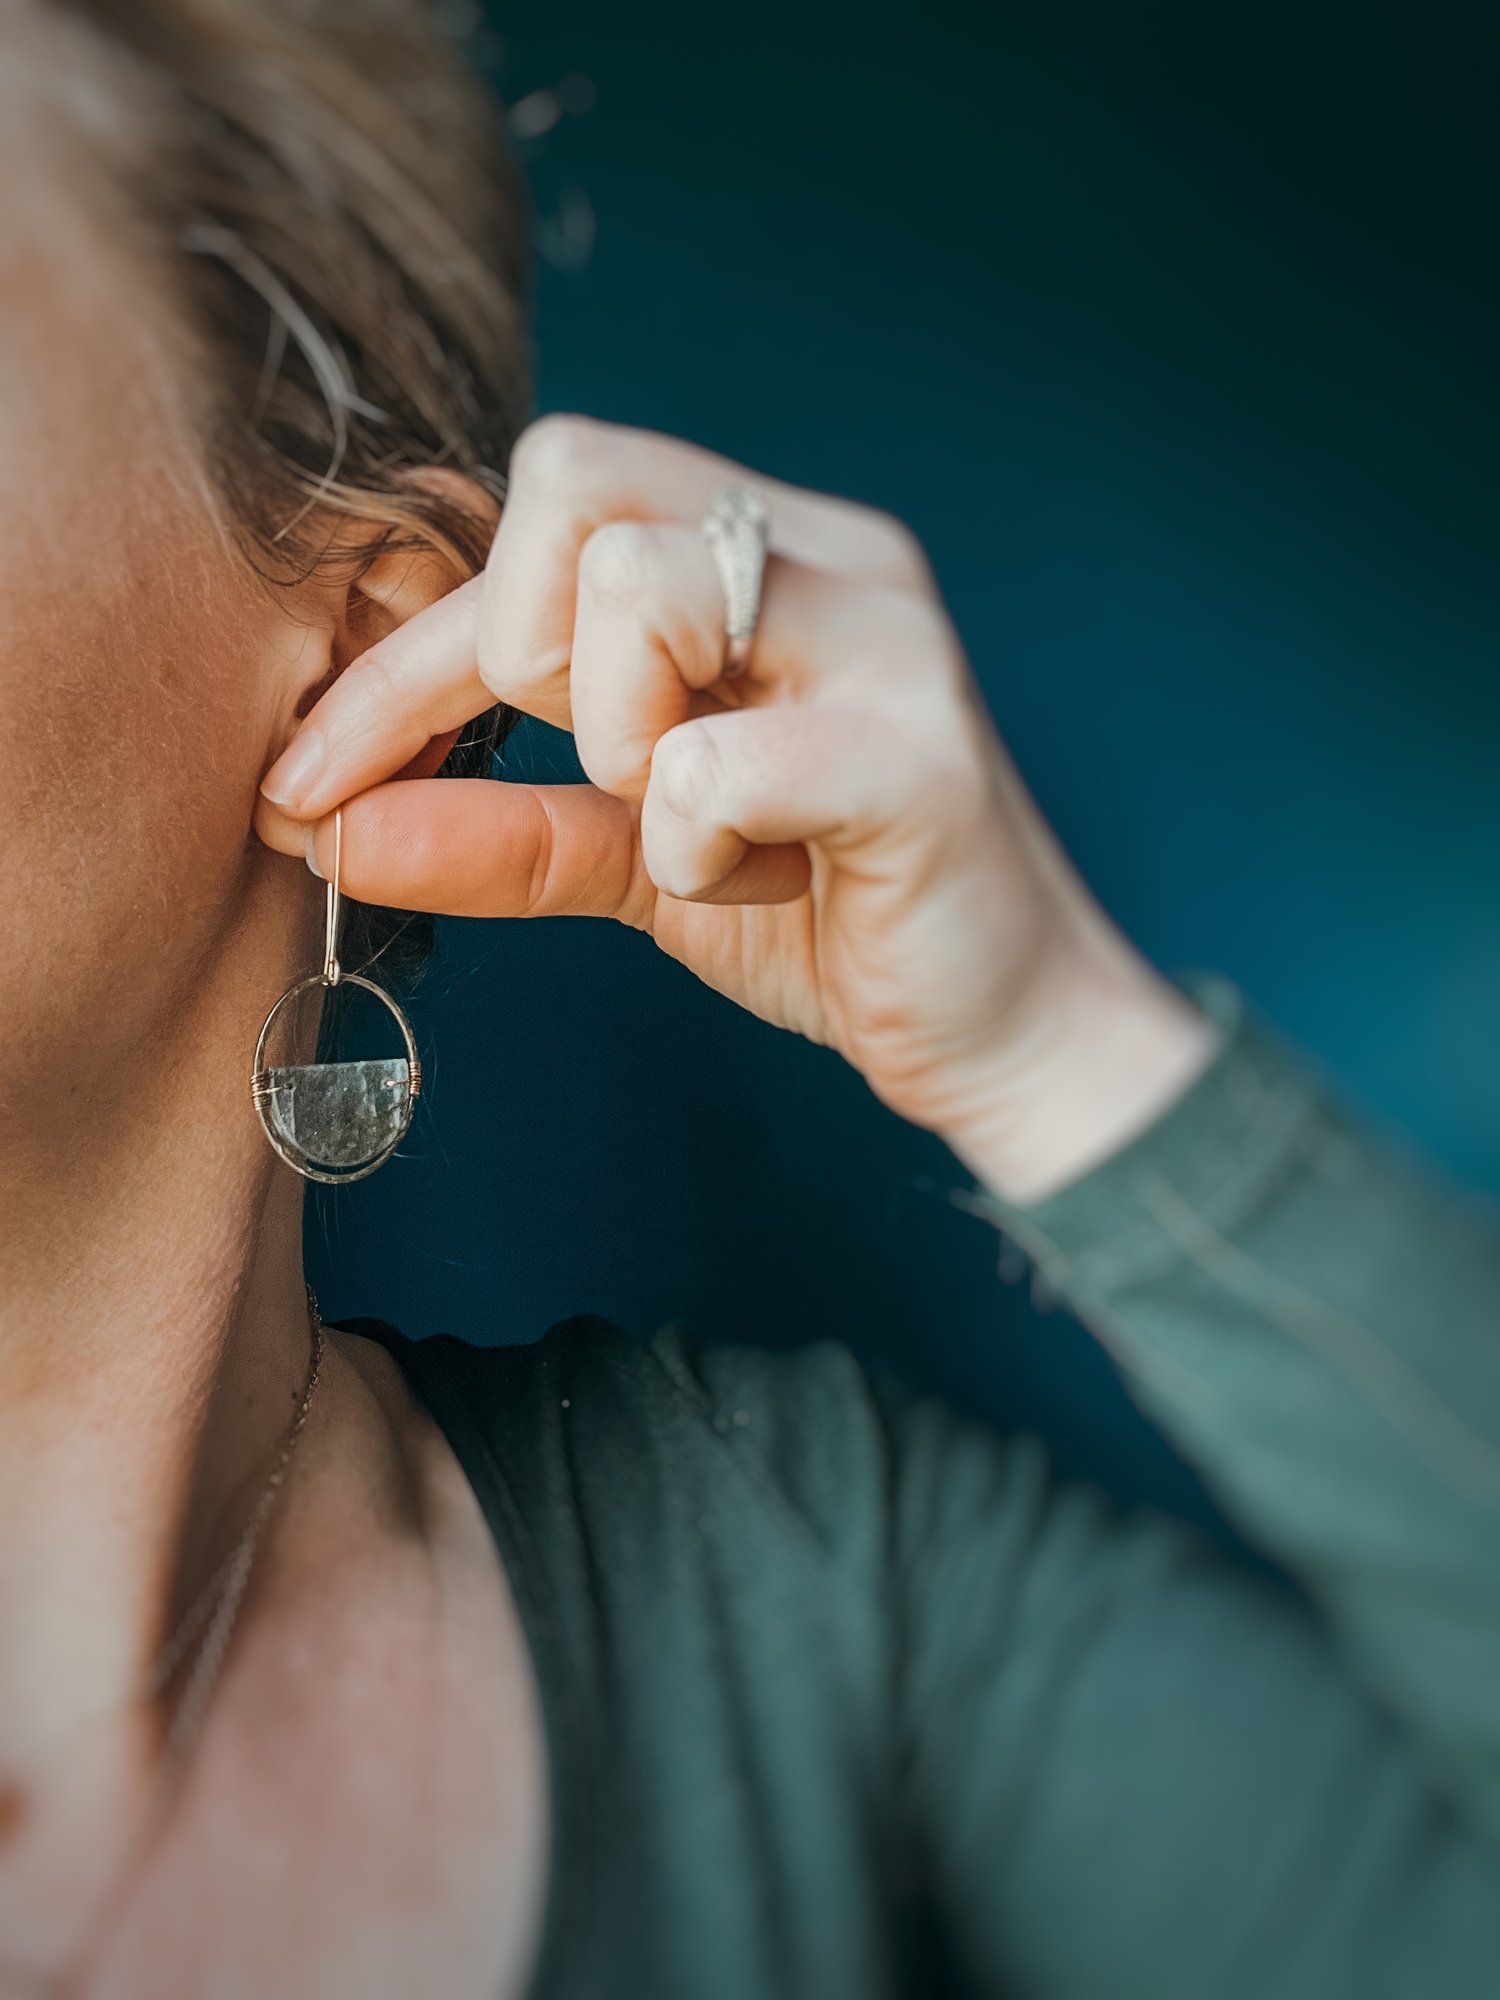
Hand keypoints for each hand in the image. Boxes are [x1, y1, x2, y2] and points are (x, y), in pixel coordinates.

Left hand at [257, 417, 1212, 1202]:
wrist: (1000, 1028)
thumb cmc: (830, 913)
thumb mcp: (639, 860)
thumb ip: (499, 827)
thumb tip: (330, 825)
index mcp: (760, 554)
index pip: (534, 525)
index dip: (396, 661)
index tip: (303, 783)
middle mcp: (827, 554)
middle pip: (575, 470)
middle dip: (520, 644)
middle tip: (591, 762)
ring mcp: (886, 637)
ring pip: (641, 585)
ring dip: (619, 745)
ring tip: (700, 827)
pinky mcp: (919, 752)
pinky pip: (713, 761)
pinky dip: (694, 845)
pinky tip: (767, 878)